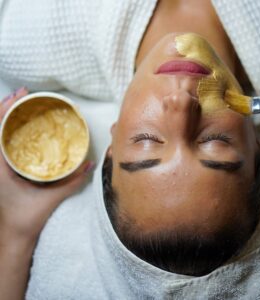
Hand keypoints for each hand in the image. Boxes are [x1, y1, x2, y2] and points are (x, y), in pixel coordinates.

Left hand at [0, 88, 93, 245]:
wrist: (13, 235)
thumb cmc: (27, 218)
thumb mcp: (51, 197)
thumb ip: (72, 181)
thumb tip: (89, 164)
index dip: (5, 110)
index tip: (19, 96)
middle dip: (6, 107)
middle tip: (23, 94)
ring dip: (5, 117)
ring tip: (18, 103)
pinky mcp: (1, 170)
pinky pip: (1, 144)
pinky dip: (6, 130)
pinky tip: (17, 125)